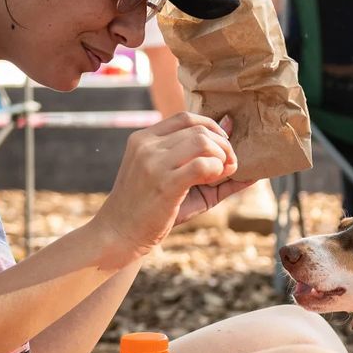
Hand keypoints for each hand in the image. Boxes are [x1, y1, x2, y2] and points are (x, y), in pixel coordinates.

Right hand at [93, 112, 238, 261]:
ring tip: (220, 175)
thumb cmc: (150, 207)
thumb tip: (232, 127)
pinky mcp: (165, 184)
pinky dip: (216, 170)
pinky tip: (212, 182)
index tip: (222, 145)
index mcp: (144, 139)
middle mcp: (147, 146)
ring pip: (203, 142)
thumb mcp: (171, 176)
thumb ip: (197, 153)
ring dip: (222, 158)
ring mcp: (153, 163)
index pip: (186, 117)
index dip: (212, 127)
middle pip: (199, 130)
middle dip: (223, 147)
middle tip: (228, 166)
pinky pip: (202, 165)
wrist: (119, 234)